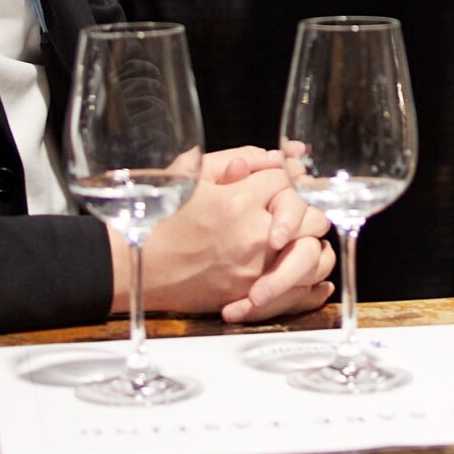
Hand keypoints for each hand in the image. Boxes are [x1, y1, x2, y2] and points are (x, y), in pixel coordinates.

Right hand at [123, 151, 335, 322]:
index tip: (277, 176)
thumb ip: (231, 161)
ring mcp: (256, 270)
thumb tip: (268, 158)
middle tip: (295, 204)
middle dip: (305, 205)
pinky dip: (312, 281)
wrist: (138, 269)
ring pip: (314, 252)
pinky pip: (301, 290)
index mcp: (238, 202)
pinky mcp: (252, 295)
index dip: (284, 173)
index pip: (284, 179)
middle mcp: (253, 237)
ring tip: (304, 235)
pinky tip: (314, 273)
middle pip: (310, 214)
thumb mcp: (188, 178)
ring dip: (312, 240)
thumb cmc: (159, 221)